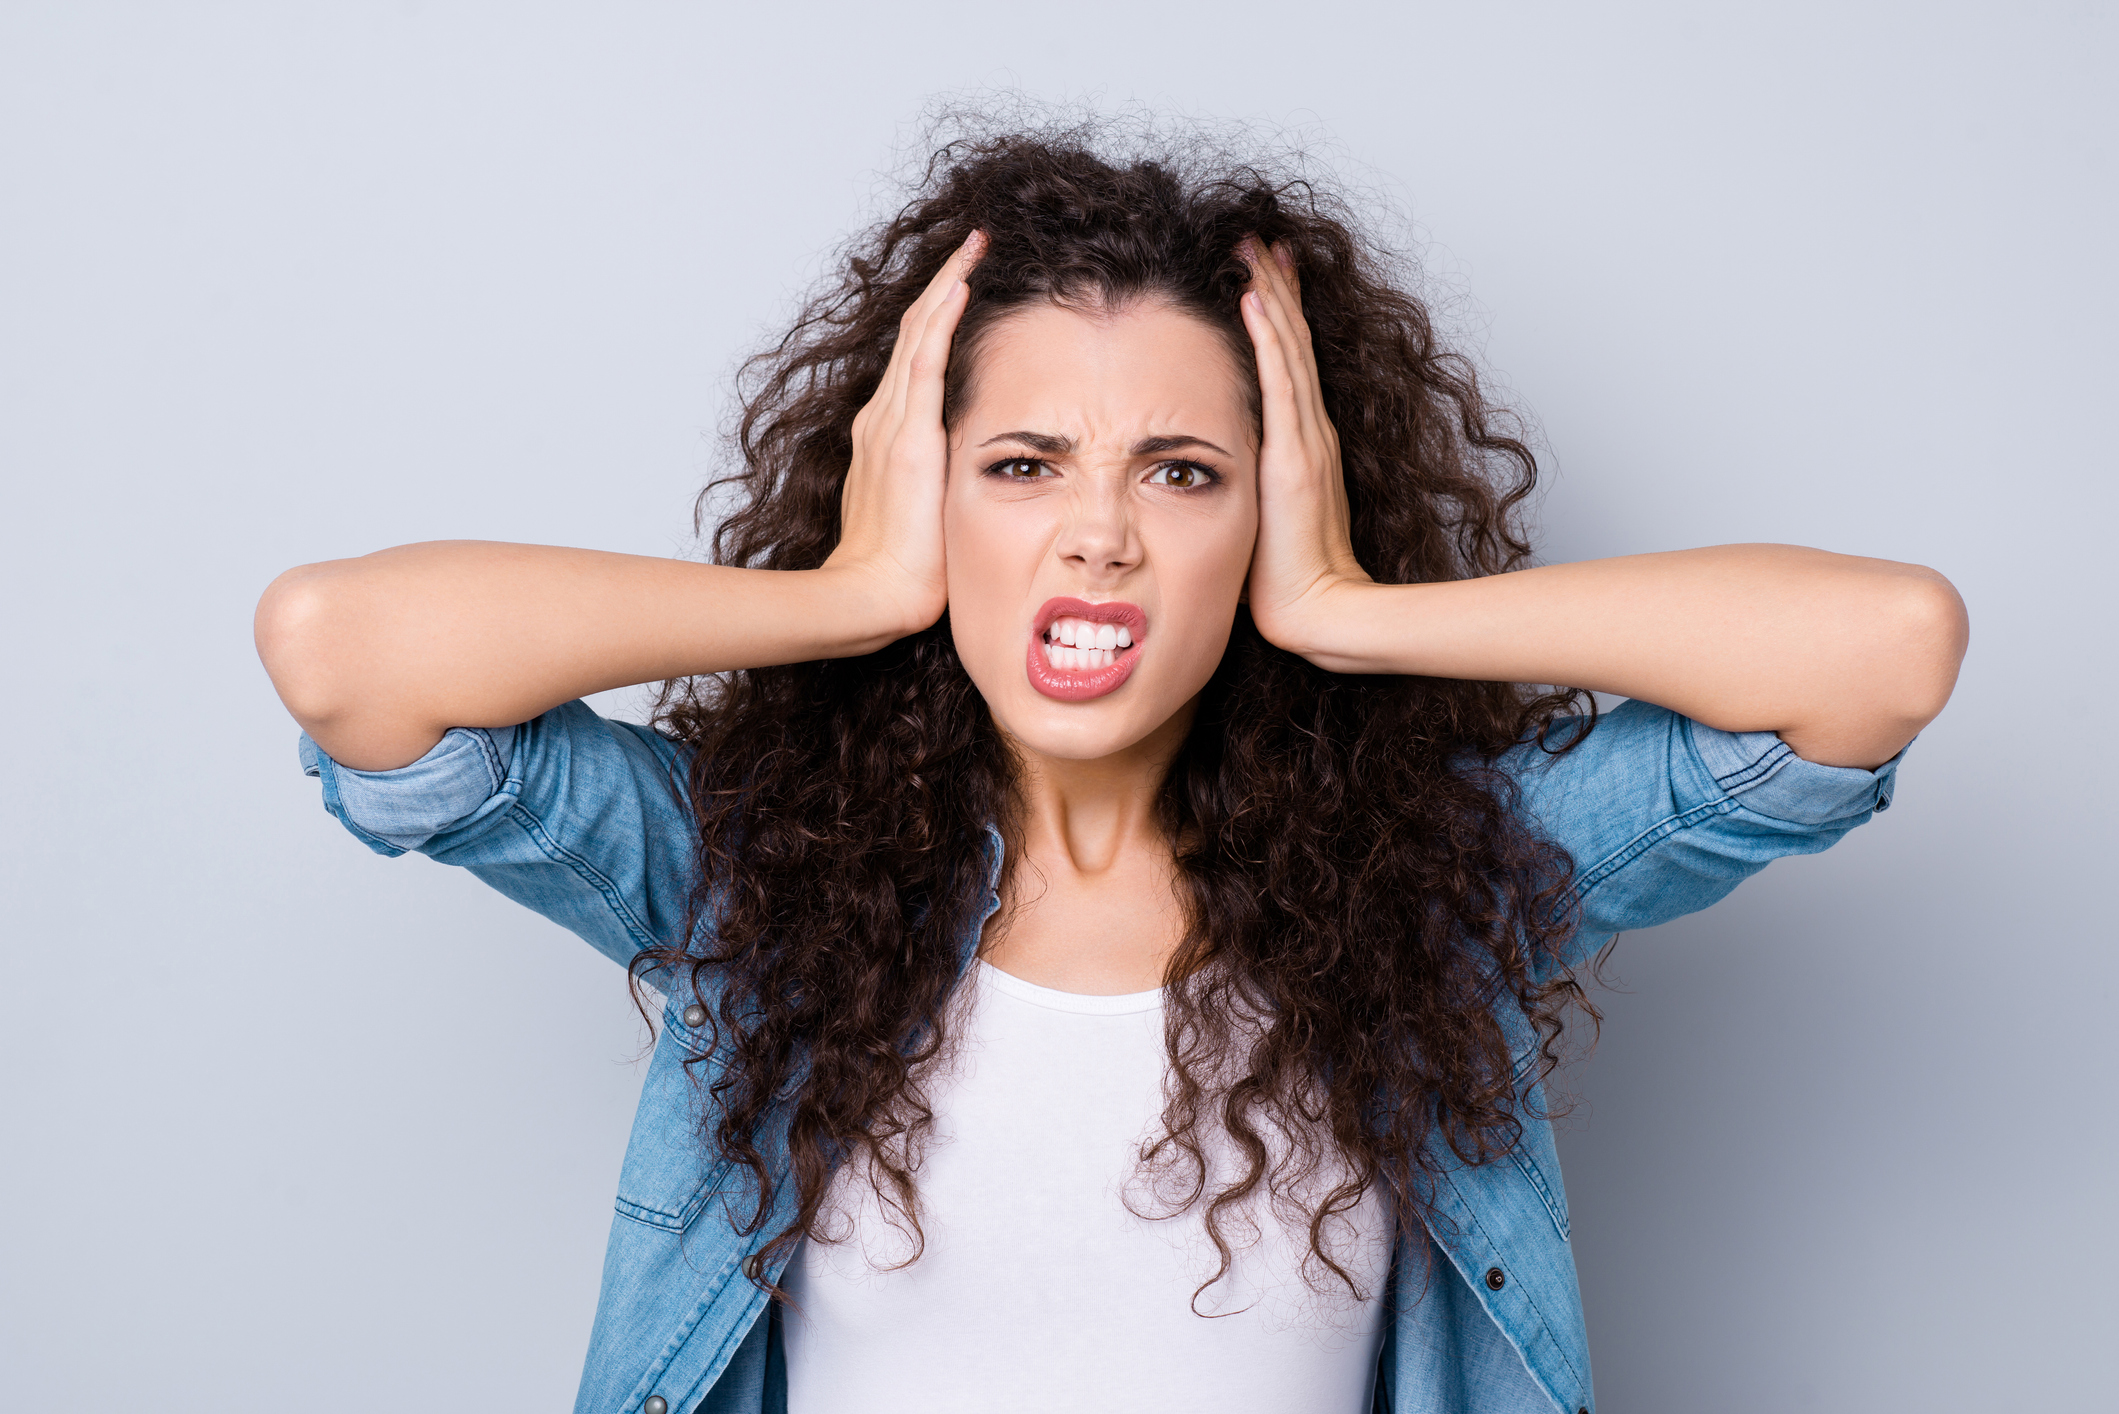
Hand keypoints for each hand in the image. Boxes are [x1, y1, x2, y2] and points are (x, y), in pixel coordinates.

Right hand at [822, 230, 985, 636]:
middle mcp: (883, 418)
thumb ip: (943, 482)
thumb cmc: (904, 570)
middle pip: (916, 332)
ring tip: (972, 248)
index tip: (966, 282)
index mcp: (888, 435)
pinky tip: (960, 288)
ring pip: (920, 335)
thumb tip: (977, 473)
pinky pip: (925, 363)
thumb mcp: (928, 511)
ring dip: (947, 287)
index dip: (939, 315)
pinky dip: (941, 322)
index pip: (917, 358)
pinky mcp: (907, 437)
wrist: (874, 595)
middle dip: (944, 284)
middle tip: (973, 244)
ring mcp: (891, 423)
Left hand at [1238, 239, 1372, 660]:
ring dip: (1270, 294)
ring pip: (1287, 349)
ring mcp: (1306, 439)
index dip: (1278, 314)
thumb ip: (1248, 485)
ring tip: (1254, 248)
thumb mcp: (1262, 514)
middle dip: (1275, 285)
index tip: (1262, 272)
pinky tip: (1255, 299)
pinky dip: (1268, 337)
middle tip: (1259, 237)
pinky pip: (1280, 383)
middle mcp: (1310, 431)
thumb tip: (1215, 470)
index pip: (1287, 362)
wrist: (1318, 610)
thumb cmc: (1286, 576)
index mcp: (1302, 443)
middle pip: (1291, 341)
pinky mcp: (1295, 455)